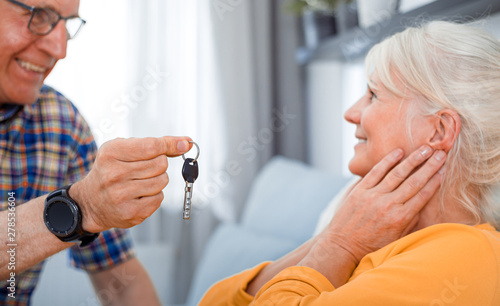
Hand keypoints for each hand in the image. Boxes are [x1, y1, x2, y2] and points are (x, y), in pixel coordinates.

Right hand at [71, 136, 191, 232]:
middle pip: (160, 164)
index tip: (184, 143)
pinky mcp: (131, 213)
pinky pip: (159, 198)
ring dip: (158, 180)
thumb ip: (153, 145)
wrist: (90, 202)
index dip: (171, 144)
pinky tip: (139, 195)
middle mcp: (114, 174)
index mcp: (111, 153)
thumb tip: (184, 144)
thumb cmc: (110, 171)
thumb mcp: (122, 150)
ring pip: (162, 181)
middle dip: (159, 164)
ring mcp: (121, 195)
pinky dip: (154, 195)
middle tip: (144, 168)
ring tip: (140, 182)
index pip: (152, 146)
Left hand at [320, 145, 445, 263]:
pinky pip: (375, 172)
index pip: (423, 195)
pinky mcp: (359, 191)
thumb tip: (424, 205)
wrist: (342, 246)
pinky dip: (387, 161)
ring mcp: (373, 196)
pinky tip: (398, 152)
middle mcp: (388, 205)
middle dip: (429, 166)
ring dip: (413, 159)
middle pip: (414, 182)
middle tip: (441, 153)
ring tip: (425, 148)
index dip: (435, 181)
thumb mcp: (396, 238)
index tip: (445, 170)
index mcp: (400, 218)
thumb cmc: (371, 245)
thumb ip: (410, 221)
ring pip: (397, 174)